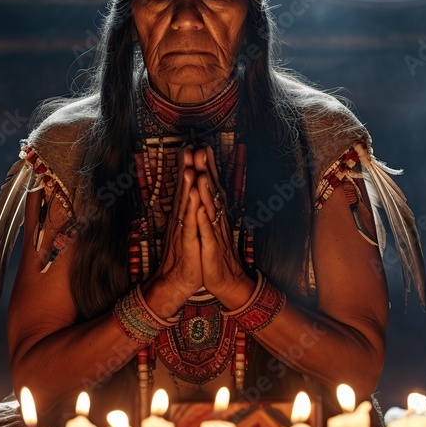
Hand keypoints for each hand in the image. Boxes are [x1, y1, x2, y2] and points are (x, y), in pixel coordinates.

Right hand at [142, 146, 202, 318]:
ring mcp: (183, 232)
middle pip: (184, 192)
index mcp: (184, 217)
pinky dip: (192, 213)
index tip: (192, 147)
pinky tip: (194, 200)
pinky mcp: (187, 245)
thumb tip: (191, 195)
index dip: (190, 168)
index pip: (186, 189)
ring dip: (187, 188)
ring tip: (190, 169)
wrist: (175, 283)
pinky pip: (190, 227)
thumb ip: (189, 213)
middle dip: (187, 170)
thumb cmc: (185, 258)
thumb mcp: (189, 232)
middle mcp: (181, 221)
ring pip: (186, 206)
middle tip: (189, 148)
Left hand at [193, 146, 255, 309]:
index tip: (202, 147)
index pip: (211, 186)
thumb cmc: (215, 253)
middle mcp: (217, 219)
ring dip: (205, 190)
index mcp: (215, 214)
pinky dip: (203, 218)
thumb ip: (210, 208)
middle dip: (206, 170)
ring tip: (199, 173)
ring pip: (209, 208)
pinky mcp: (211, 247)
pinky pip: (206, 231)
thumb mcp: (211, 227)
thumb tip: (207, 189)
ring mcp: (215, 232)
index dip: (207, 167)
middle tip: (201, 149)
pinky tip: (200, 208)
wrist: (226, 280)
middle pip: (212, 191)